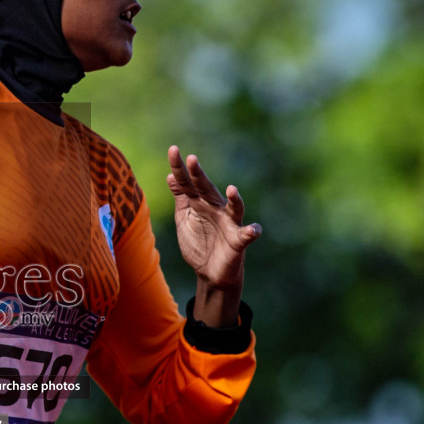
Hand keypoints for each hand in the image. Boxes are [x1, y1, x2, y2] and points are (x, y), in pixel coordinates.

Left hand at [166, 145, 261, 323]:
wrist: (210, 273)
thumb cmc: (199, 242)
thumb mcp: (184, 218)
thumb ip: (181, 198)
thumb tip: (170, 176)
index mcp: (199, 203)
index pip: (187, 183)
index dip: (179, 168)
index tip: (172, 150)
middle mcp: (215, 208)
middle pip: (207, 189)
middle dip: (200, 175)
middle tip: (191, 159)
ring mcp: (229, 223)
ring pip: (233, 208)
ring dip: (233, 199)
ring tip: (231, 189)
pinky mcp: (238, 241)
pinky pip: (247, 235)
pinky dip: (252, 232)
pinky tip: (253, 230)